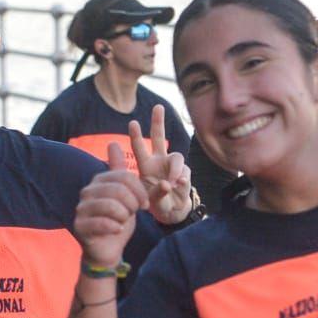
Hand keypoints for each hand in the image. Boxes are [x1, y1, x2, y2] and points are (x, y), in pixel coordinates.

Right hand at [74, 145, 149, 266]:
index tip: (144, 204)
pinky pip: (102, 223)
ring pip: (111, 206)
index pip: (124, 176)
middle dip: (132, 205)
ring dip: (123, 217)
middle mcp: (87, 191)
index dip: (139, 190)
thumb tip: (113, 143)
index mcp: (100, 180)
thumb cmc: (120, 220)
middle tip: (133, 214)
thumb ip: (130, 177)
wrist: (108, 248)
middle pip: (118, 190)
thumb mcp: (130, 198)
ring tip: (122, 222)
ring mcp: (81, 208)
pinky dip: (114, 228)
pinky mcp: (79, 225)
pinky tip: (116, 230)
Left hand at [128, 106, 193, 225]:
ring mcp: (173, 166)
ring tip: (172, 183)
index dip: (136, 136)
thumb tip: (170, 183)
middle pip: (159, 138)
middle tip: (158, 107)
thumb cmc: (155, 203)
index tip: (132, 122)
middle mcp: (159, 161)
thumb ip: (157, 192)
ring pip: (177, 157)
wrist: (172, 211)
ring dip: (175, 169)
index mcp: (145, 165)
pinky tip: (178, 186)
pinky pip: (185, 174)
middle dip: (158, 122)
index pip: (139, 148)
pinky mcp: (185, 174)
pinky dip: (182, 181)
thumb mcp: (149, 199)